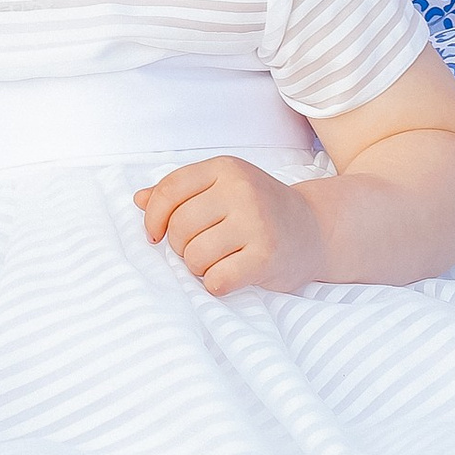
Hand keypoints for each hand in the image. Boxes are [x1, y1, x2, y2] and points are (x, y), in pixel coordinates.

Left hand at [136, 154, 328, 297]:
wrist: (315, 229)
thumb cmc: (259, 210)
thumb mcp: (222, 189)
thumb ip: (180, 193)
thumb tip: (138, 200)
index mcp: (226, 169)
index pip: (169, 190)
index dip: (153, 218)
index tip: (155, 236)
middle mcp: (241, 191)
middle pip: (179, 227)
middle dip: (181, 247)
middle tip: (200, 250)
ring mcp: (256, 223)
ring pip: (195, 256)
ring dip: (198, 268)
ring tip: (217, 261)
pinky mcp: (266, 256)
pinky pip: (217, 280)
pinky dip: (216, 284)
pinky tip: (231, 275)